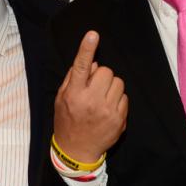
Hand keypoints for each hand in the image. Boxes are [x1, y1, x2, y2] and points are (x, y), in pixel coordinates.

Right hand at [54, 31, 127, 162]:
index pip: (80, 67)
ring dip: (111, 86)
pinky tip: (108, 109)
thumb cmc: (67, 121)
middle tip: (95, 87)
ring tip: (102, 99)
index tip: (93, 35)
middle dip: (102, 75)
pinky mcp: (119, 119)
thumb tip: (91, 62)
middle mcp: (90, 101)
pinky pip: (124, 97)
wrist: (77, 150)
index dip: (86, 49)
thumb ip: (73, 78)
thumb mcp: (61, 99)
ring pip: (118, 82)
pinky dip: (117, 99)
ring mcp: (106, 110)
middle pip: (106, 71)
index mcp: (73, 94)